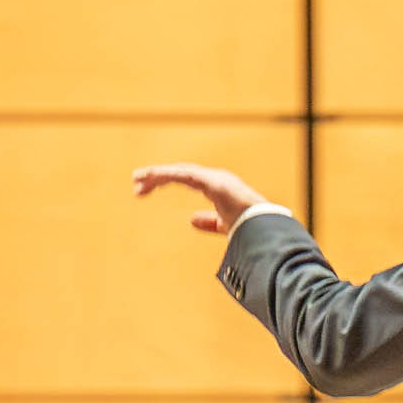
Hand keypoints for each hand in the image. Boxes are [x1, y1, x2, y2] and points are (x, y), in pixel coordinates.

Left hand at [134, 164, 273, 234]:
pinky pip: (184, 176)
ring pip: (179, 171)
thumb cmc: (253, 230)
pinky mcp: (213, 182)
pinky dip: (166, 176)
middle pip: (180, 173)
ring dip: (157, 174)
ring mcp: (215, 178)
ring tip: (136, 179)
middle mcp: (216, 178)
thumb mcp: (225, 227)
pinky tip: (150, 178)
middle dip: (157, 177)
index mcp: (219, 187)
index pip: (187, 180)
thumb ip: (210, 222)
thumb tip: (190, 219)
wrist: (267, 231)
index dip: (166, 181)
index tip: (145, 190)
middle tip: (135, 184)